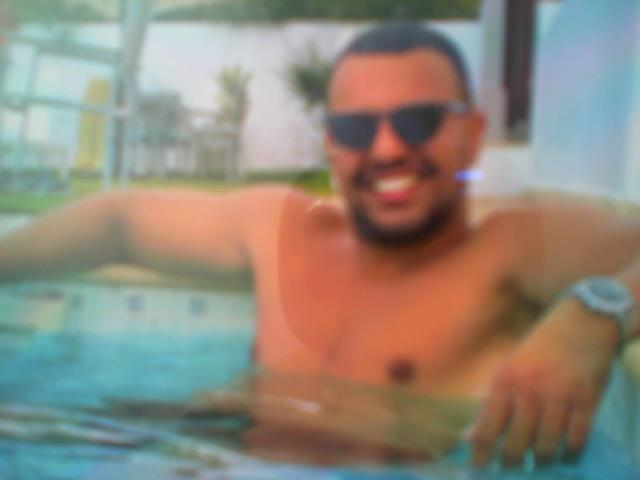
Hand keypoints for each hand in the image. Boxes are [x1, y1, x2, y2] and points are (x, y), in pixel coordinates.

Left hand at [468, 298, 619, 467]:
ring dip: (542, 462)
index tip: (479, 468)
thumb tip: (471, 436)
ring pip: (546, 447)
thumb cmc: (539, 349)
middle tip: (512, 468)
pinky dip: (570, 454)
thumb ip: (492, 402)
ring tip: (539, 463)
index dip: (482, 454)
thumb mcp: (509, 368)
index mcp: (505, 380)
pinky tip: (565, 456)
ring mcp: (560, 396)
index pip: (487, 427)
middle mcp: (530, 390)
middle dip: (512, 463)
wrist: (581, 322)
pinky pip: (576, 440)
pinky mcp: (586, 400)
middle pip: (516, 444)